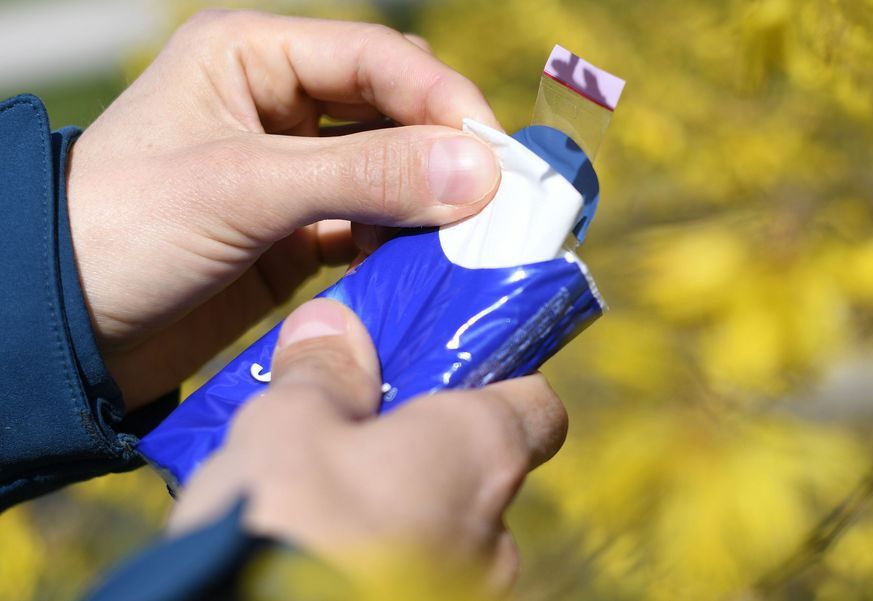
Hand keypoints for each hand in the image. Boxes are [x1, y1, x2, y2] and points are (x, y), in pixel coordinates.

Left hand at [67, 10, 502, 407]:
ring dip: (430, 201)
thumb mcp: (244, 189)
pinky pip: (372, 224)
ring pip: (390, 170)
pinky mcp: (297, 231)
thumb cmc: (122, 232)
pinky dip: (403, 243)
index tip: (497, 156)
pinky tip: (426, 265)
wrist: (61, 330)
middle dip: (446, 151)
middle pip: (394, 110)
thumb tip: (480, 172)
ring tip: (473, 239)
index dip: (443, 101)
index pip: (377, 59)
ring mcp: (291, 170)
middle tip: (500, 201)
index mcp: (252, 56)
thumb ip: (364, 175)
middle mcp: (278, 104)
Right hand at [169, 299, 567, 587]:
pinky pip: (417, 579)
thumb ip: (322, 374)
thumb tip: (331, 325)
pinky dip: (382, 561)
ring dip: (398, 518)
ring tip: (319, 512)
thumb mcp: (287, 425)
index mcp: (480, 454)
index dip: (497, 386)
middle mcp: (495, 531)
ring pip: (445, 535)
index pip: (537, 408)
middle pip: (478, 475)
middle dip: (421, 459)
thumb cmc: (285, 523)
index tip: (446, 379)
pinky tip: (318, 555)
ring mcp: (470, 592)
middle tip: (351, 447)